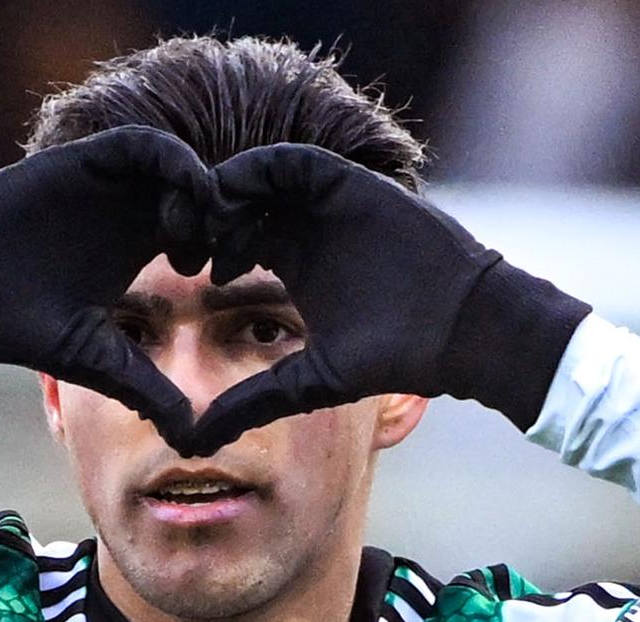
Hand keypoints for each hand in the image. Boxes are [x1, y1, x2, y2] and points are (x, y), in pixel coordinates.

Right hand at [0, 127, 211, 450]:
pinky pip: (142, 144)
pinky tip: (181, 196)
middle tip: (225, 252)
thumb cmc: (21, 330)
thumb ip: (147, 390)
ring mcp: (107, 186)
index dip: (228, 248)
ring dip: (201, 189)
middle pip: (200, 194)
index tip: (233, 277)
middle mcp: (128, 214)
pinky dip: (173, 159)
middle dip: (223, 217)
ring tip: (195, 232)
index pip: (202, 232)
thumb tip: (195, 441)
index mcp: (137, 251)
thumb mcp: (99, 363)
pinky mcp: (81, 163)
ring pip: (179, 164)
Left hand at [188, 144, 591, 455]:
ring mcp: (324, 205)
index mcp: (292, 265)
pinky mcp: (346, 184)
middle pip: (234, 206)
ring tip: (205, 227)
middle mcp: (303, 229)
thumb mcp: (307, 383)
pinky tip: (232, 198)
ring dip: (222, 194)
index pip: (229, 243)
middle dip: (201, 221)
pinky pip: (288, 162)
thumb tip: (197, 442)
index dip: (199, 254)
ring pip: (254, 179)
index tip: (180, 278)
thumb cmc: (391, 358)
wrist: (459, 328)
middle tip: (180, 249)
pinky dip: (254, 170)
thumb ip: (253, 402)